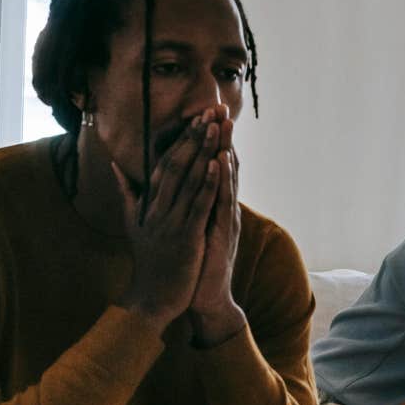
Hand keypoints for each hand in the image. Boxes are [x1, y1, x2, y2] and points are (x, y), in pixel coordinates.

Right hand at [112, 114, 219, 327]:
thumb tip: (116, 167)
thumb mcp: (132, 223)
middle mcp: (157, 208)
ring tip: (216, 126)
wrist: (150, 298)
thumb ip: (127, 193)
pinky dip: (209, 184)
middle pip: (177, 164)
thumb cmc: (148, 261)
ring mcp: (170, 222)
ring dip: (204, 152)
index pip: (165, 163)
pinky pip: (198, 205)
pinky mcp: (185, 237)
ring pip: (189, 180)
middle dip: (195, 137)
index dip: (181, 139)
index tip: (196, 117)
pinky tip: (219, 164)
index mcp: (148, 203)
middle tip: (210, 111)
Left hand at [189, 105, 245, 345]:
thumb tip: (178, 185)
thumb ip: (187, 206)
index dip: (209, 140)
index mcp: (211, 205)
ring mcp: (224, 220)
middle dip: (221, 137)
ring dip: (225, 150)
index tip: (205, 114)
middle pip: (223, 166)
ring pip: (226, 179)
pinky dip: (223, 181)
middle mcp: (222, 208)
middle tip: (220, 107)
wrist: (205, 297)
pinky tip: (222, 161)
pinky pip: (223, 203)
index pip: (212, 167)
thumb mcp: (188, 228)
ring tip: (224, 124)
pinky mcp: (223, 233)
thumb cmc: (195, 263)